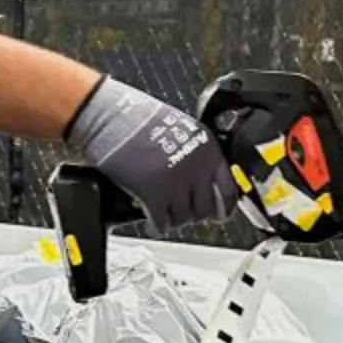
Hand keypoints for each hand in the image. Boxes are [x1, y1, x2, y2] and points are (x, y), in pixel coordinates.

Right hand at [64, 77, 238, 232]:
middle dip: (195, 214)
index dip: (224, 207)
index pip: (229, 190)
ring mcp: (177, 184)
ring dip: (174, 219)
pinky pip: (162, 223)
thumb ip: (197, 155)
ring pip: (184, 218)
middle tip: (185, 211)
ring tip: (165, 212)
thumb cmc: (140, 118)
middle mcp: (197, 168)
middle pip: (205, 209)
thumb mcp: (183, 129)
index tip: (220, 213)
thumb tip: (203, 178)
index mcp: (208, 150)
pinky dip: (157, 225)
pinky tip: (153, 220)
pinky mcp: (154, 196)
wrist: (113, 118)